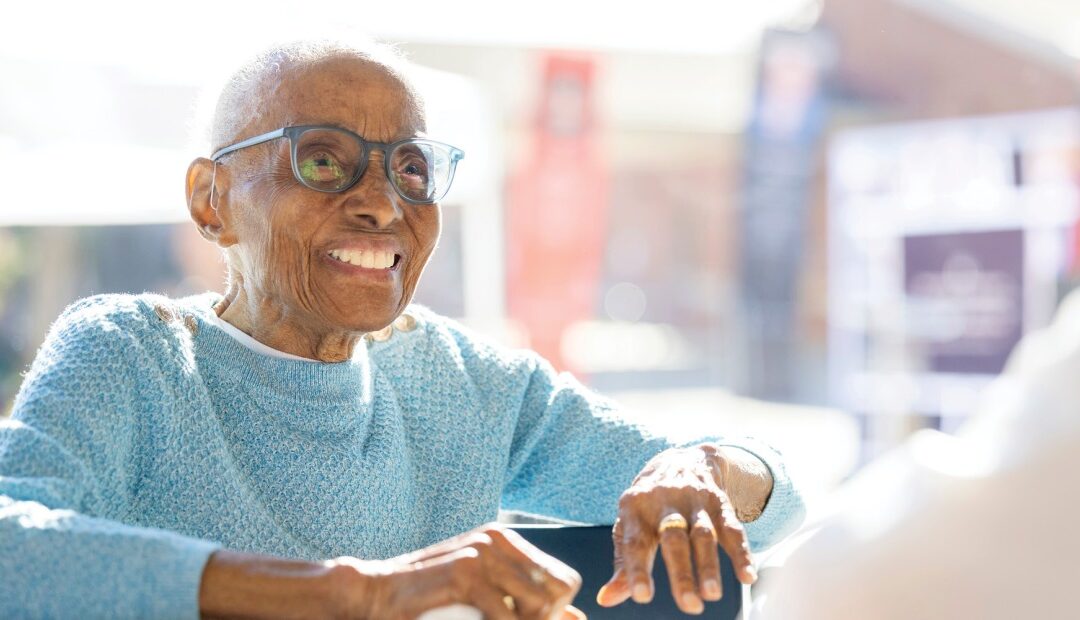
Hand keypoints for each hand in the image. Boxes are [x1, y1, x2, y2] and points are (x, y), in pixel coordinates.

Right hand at [331, 523, 584, 619]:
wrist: (374, 593)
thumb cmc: (429, 600)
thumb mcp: (484, 596)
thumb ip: (526, 602)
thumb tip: (580, 618)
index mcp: (504, 540)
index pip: (565, 579)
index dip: (556, 611)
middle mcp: (497, 539)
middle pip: (560, 590)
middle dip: (545, 618)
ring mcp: (481, 552)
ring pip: (539, 603)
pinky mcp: (464, 573)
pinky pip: (506, 615)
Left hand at [596, 444, 771, 614]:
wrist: (680, 458)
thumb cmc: (648, 503)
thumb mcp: (630, 524)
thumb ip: (623, 563)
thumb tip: (606, 600)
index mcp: (635, 508)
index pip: (635, 542)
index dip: (637, 569)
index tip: (641, 596)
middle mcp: (664, 502)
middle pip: (673, 538)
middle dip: (681, 573)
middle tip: (689, 606)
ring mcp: (694, 501)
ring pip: (703, 534)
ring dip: (709, 565)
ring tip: (712, 595)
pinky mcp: (719, 502)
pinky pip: (733, 527)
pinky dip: (742, 552)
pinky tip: (747, 576)